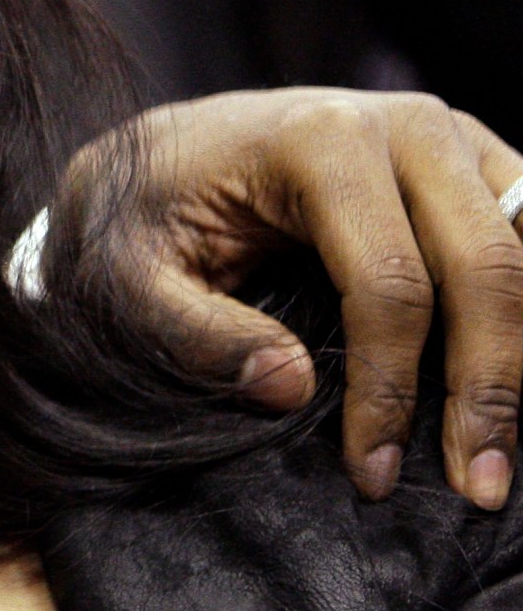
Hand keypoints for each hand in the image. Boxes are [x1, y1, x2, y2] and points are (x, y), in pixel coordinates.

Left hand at [84, 89, 522, 508]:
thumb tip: (292, 388)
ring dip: (521, 358)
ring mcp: (451, 135)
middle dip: (487, 386)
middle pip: (487, 269)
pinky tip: (505, 381)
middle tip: (477, 486)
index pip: (390, 285)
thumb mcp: (128, 277)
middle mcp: (404, 124)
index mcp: (320, 141)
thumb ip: (198, 333)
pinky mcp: (474, 158)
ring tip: (500, 452)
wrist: (160, 148)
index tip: (371, 468)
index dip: (391, 388)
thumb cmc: (140, 214)